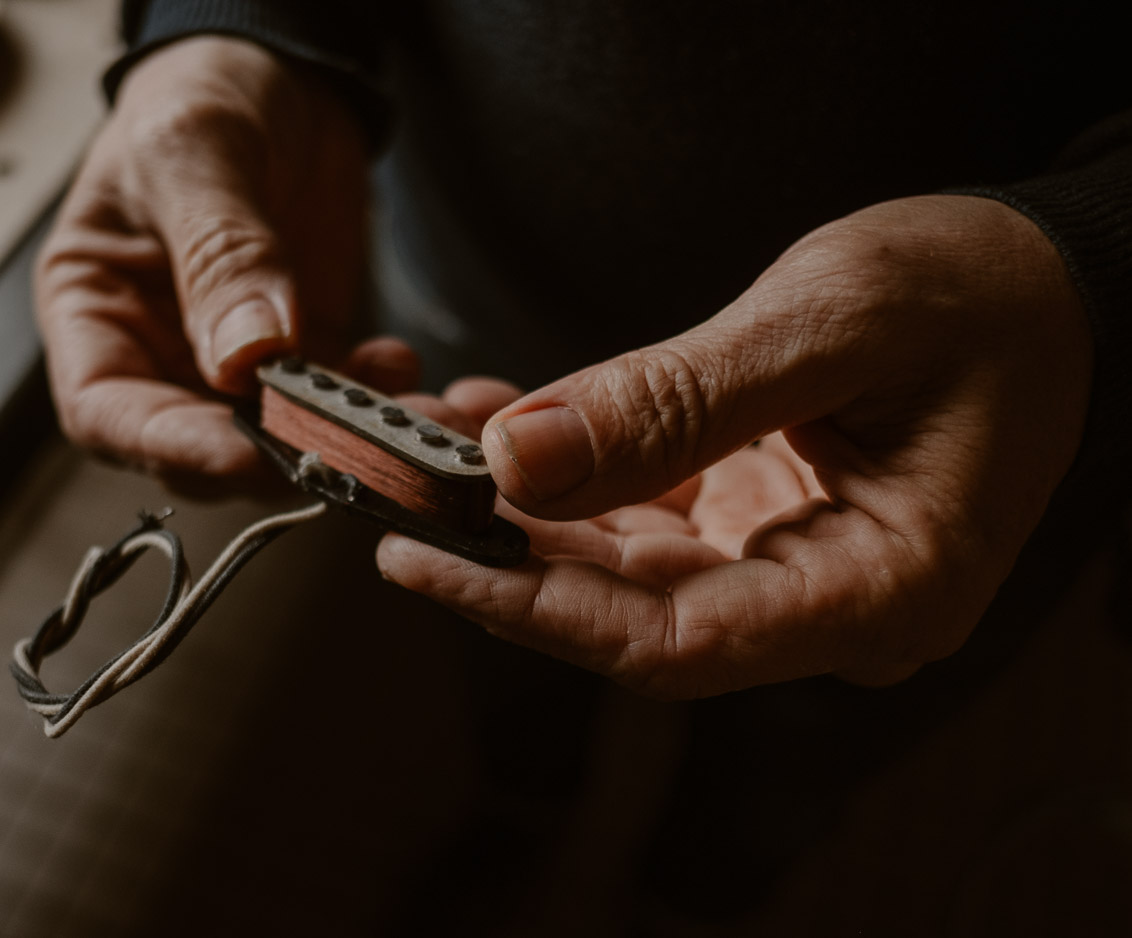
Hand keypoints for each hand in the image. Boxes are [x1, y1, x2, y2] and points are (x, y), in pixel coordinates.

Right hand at [35, 37, 412, 493]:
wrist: (280, 68)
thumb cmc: (200, 91)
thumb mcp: (195, 151)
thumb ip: (219, 252)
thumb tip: (245, 355)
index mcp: (94, 309)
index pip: (107, 414)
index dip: (170, 447)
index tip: (241, 453)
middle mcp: (157, 350)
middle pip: (198, 446)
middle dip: (273, 454)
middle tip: (342, 444)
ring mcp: (233, 360)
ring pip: (278, 437)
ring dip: (342, 441)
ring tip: (398, 415)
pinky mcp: (302, 350)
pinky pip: (335, 402)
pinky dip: (373, 403)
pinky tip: (400, 372)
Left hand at [377, 195, 1093, 696]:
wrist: (1037, 282)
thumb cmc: (978, 297)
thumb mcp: (828, 326)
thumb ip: (674, 402)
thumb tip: (518, 458)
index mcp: (880, 593)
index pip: (672, 643)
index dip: (534, 610)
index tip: (423, 559)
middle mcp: (828, 608)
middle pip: (630, 616)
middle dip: (503, 556)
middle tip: (392, 493)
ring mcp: (788, 573)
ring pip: (621, 572)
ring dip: (518, 512)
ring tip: (426, 444)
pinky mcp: (755, 529)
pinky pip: (639, 522)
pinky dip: (564, 477)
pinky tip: (497, 421)